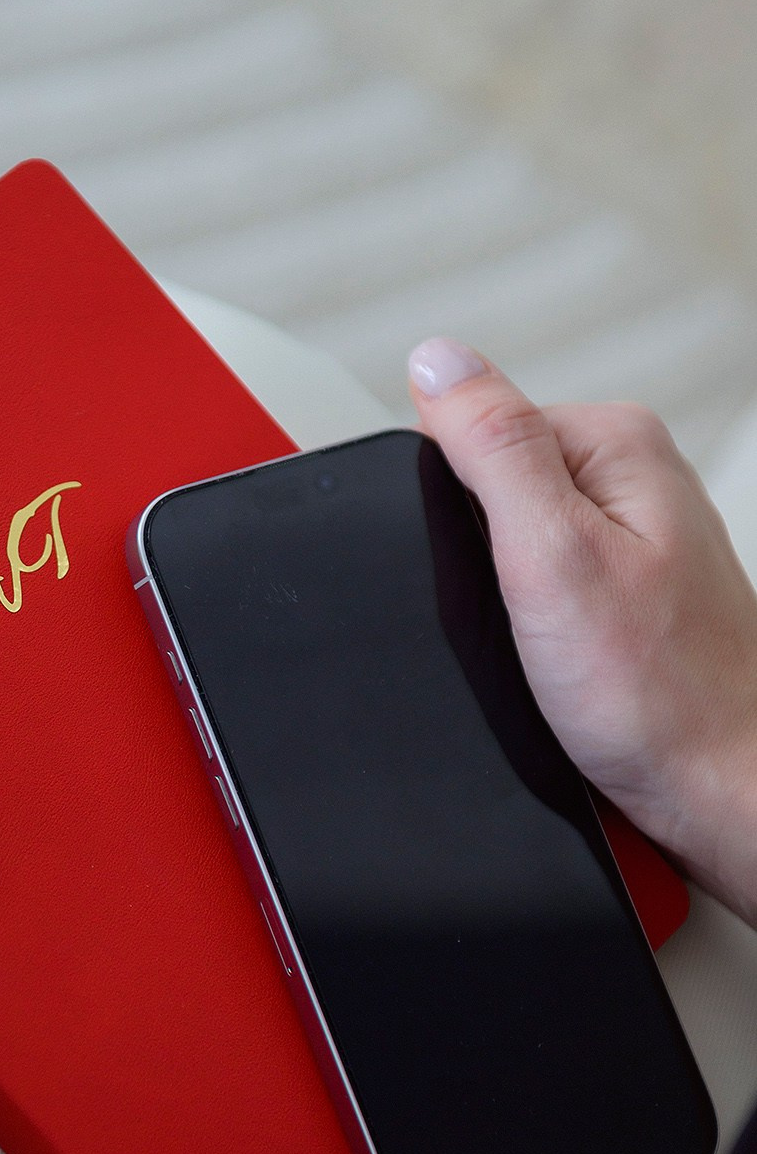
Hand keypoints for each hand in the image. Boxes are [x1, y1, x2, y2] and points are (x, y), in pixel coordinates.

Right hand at [409, 339, 756, 924]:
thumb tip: (436, 360)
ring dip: (501, 600)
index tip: (484, 566)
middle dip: (475, 557)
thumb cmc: (659, 696)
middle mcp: (633, 478)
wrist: (718, 793)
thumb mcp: (549, 555)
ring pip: (508, 546)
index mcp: (615, 442)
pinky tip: (554, 663)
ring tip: (545, 646)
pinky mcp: (623, 593)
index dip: (449, 506)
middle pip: (490, 487)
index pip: (474, 427)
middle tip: (521, 616)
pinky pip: (536, 588)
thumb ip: (492, 446)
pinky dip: (528, 628)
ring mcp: (633, 537)